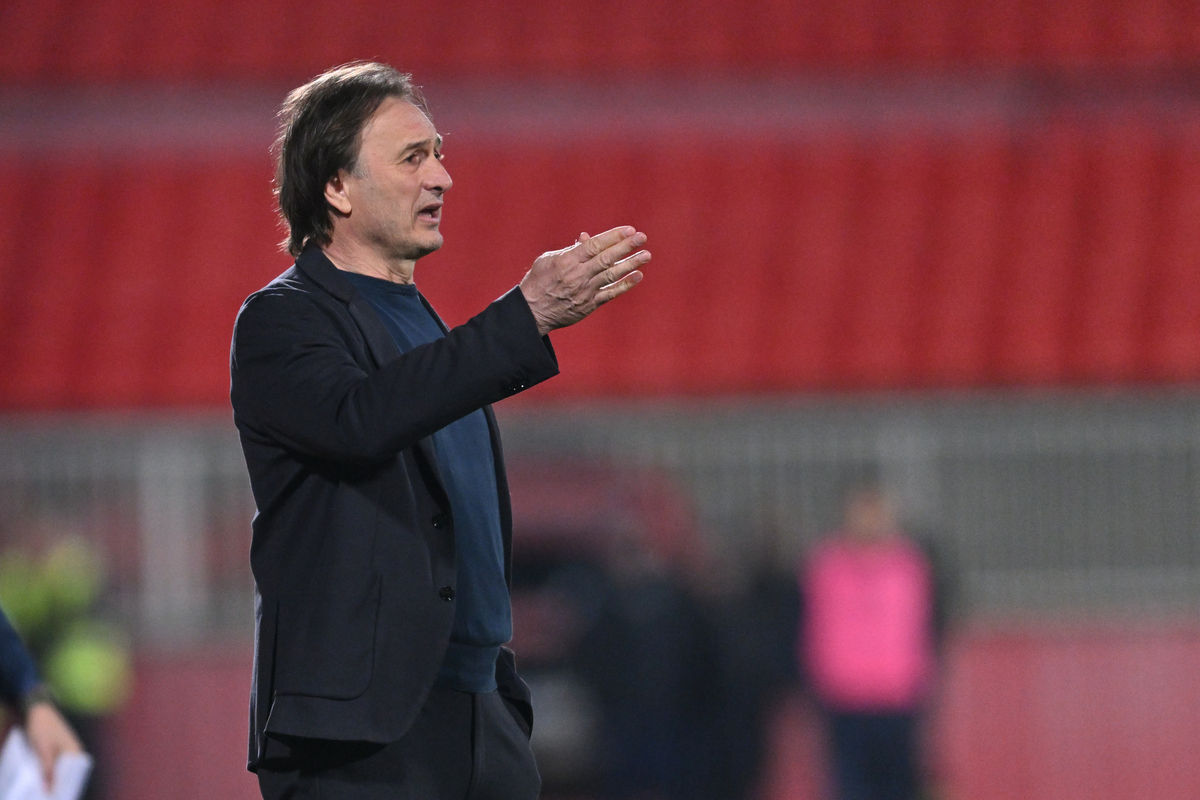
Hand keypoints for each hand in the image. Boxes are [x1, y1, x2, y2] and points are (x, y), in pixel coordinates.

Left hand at [25, 701, 83, 791]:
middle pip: (68, 774)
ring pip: (61, 770)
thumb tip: (49, 789)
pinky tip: (40, 776)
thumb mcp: (42, 749)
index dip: (63, 787)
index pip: (73, 776)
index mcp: (75, 751)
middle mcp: (75, 751)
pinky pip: (57, 764)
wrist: (39, 709)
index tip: (53, 795)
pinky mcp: (61, 749)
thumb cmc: (42, 727)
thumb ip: (47, 769)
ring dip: (53, 778)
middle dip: (57, 784)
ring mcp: (68, 750)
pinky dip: (50, 771)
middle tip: (45, 793)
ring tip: (41, 788)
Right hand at [519, 226, 648, 335]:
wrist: (532, 311)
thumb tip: (587, 238)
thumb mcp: (549, 260)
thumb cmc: (539, 281)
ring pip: (612, 275)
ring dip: (631, 264)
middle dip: (626, 247)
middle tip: (642, 237)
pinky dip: (625, 285)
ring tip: (646, 255)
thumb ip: (571, 250)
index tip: (629, 230)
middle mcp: (578, 275)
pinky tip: (638, 276)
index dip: (613, 237)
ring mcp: (585, 291)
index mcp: (567, 261)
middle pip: (606, 258)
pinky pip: (610, 294)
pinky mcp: (589, 304)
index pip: (594, 246)